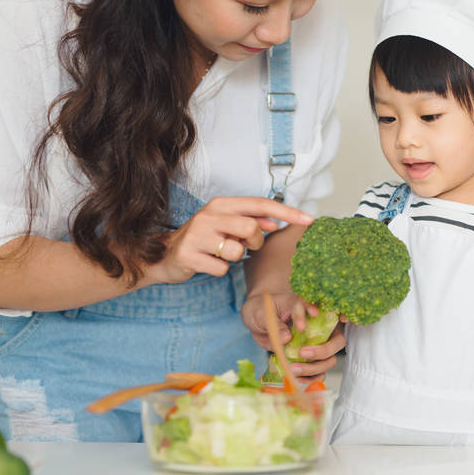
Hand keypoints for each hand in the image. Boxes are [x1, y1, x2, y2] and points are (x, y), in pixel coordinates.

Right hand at [147, 197, 312, 284]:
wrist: (164, 254)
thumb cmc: (203, 238)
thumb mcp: (226, 224)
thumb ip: (251, 221)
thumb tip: (276, 223)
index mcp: (221, 204)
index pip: (260, 204)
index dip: (286, 212)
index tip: (309, 219)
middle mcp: (209, 215)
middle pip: (251, 228)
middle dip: (254, 242)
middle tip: (245, 246)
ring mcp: (197, 235)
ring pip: (236, 250)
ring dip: (235, 257)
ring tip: (222, 253)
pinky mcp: (189, 255)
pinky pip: (221, 269)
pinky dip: (220, 270)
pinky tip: (208, 264)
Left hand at [241, 291, 346, 384]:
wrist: (258, 322)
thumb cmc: (262, 312)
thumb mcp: (261, 314)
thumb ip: (275, 324)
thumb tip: (287, 338)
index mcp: (306, 308)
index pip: (320, 309)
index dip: (324, 315)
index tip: (309, 318)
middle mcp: (318, 326)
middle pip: (337, 339)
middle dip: (323, 350)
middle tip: (302, 352)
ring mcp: (316, 344)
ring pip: (329, 359)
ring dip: (315, 367)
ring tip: (294, 368)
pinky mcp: (309, 358)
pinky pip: (319, 372)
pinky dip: (311, 378)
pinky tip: (297, 377)